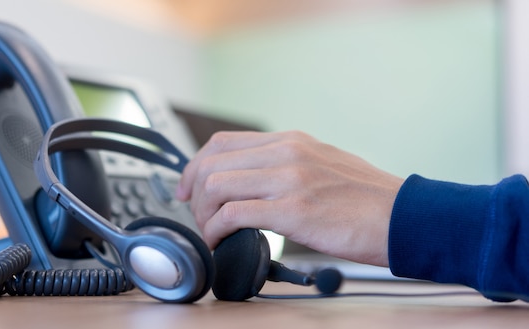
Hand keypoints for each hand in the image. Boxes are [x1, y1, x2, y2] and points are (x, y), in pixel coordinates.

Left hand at [176, 131, 403, 266]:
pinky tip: (222, 242)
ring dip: (204, 214)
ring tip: (213, 233)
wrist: (404, 216)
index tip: (188, 188)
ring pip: (216, 186)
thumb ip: (286, 165)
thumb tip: (252, 181)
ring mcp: (289, 178)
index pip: (222, 142)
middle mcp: (285, 152)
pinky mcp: (293, 209)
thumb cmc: (366, 198)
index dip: (195, 166)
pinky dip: (216, 230)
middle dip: (194, 194)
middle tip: (199, 217)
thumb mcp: (322, 163)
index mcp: (290, 141)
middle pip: (211, 163)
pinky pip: (234, 214)